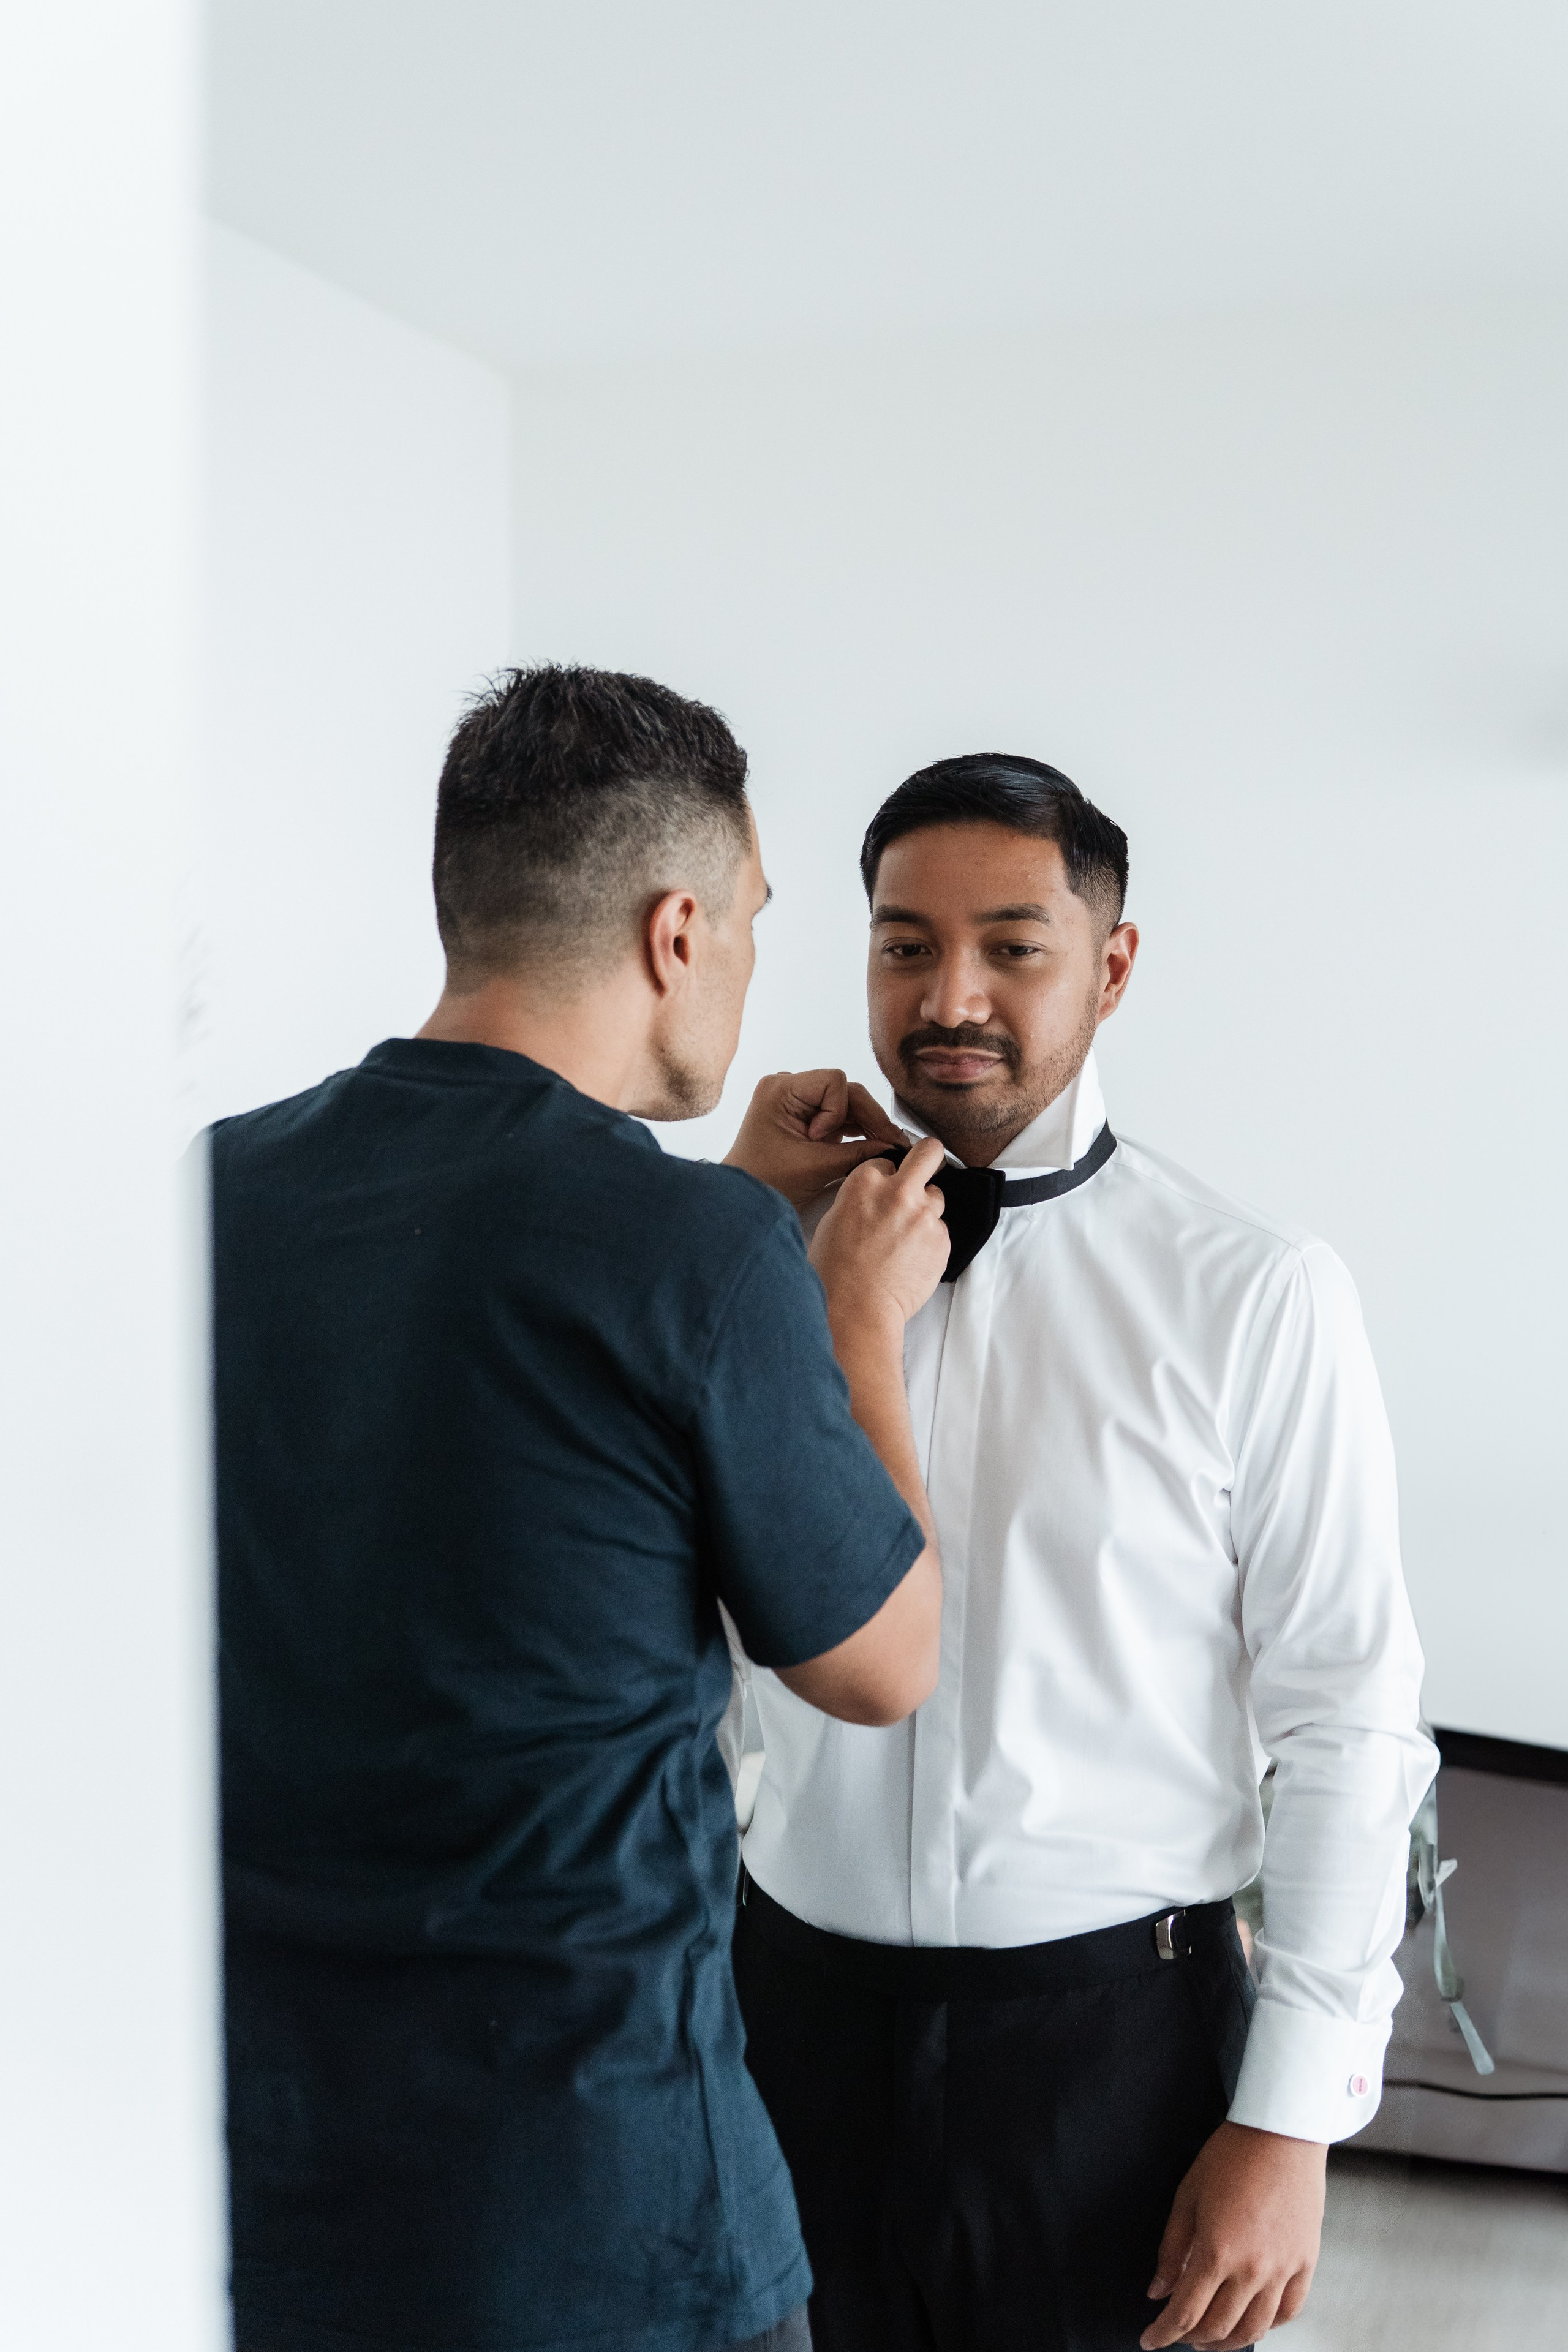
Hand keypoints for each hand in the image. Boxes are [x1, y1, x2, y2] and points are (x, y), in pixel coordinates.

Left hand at [722, 1069, 907, 1208]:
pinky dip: (854, 1129)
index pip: (834, 1081)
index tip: (822, 1139)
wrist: (744, 1200)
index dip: (839, 1110)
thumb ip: (857, 1154)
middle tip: (890, 1142)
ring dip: (864, 1124)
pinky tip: (870, 1144)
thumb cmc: (765, 1182)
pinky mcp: (805, 1117)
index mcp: (780, 1090)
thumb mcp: (815, 1167)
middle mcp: (787, 1088)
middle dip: (866, 1117)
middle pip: (844, 1091)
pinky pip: (837, 1115)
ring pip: (845, 1103)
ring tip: (883, 1146)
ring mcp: (796, 1101)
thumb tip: (891, 1147)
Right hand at [808, 1136, 949, 1329]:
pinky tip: (911, 1258)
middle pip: (929, 1153)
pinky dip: (930, 1240)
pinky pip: (941, 1230)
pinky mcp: (941, 1240)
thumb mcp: (833, 1221)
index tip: (883, 1191)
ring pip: (936, 1197)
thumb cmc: (836, 1272)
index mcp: (865, 1183)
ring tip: (907, 1237)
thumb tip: (872, 1197)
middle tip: (923, 1171)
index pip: (886, 1162)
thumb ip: (859, 1198)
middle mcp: (899, 1192)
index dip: (885, 1178)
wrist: (856, 1309)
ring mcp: (924, 1216)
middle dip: (927, 1159)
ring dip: (925, 1210)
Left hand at [1140, 2122, 1324, 2350]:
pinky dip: (1267, 2326)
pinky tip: (1251, 2322)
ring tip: (1210, 2338)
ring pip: (1254, 2330)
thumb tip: (1158, 2291)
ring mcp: (1283, 2270)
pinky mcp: (1305, 2263)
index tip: (1149, 2340)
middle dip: (1191, 2339)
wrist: (1281, 2133)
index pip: (1185, 2313)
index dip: (1163, 2333)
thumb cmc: (1229, 2157)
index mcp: (1217, 2252)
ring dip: (1228, 2343)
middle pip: (1218, 2328)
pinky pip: (1288, 2312)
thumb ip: (1171, 2249)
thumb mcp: (1187, 2197)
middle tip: (1177, 2335)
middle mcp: (1252, 2270)